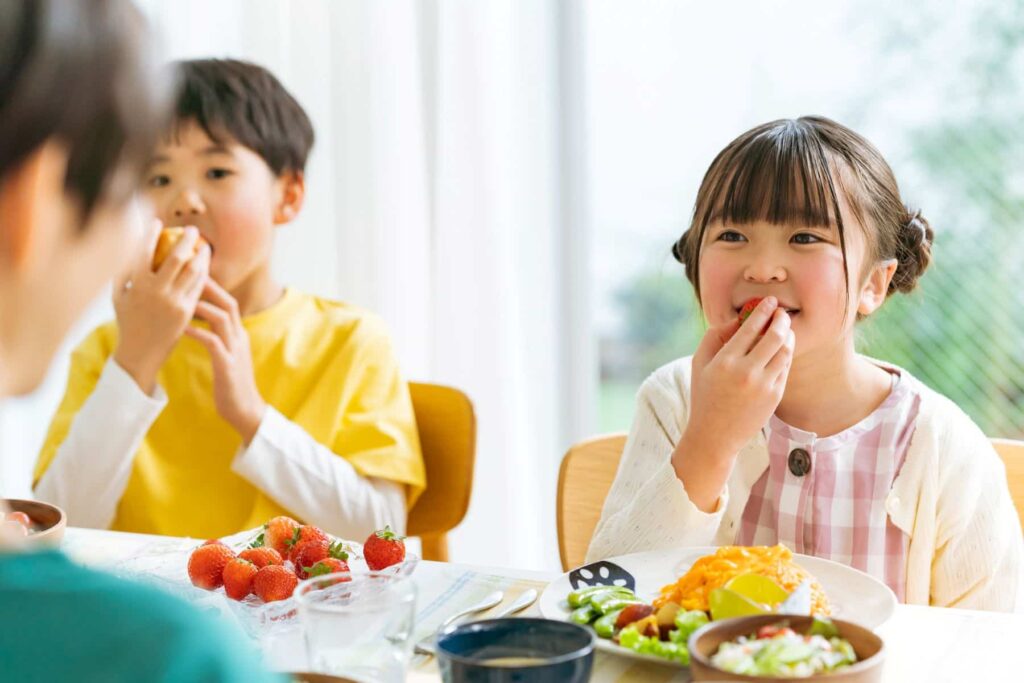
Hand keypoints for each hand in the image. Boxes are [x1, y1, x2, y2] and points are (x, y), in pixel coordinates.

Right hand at [113, 222, 209, 393]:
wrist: (141, 353)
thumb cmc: (127, 322)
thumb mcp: (118, 296)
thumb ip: (121, 273)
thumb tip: (127, 248)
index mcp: (137, 284)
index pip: (145, 251)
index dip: (152, 234)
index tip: (158, 222)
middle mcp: (157, 291)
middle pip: (176, 257)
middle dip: (186, 240)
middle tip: (193, 230)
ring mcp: (174, 301)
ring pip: (193, 272)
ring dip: (201, 256)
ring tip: (204, 246)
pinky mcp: (187, 311)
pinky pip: (198, 288)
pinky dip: (203, 274)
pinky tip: (205, 267)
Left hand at [186, 278, 266, 444]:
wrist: (246, 411)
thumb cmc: (232, 384)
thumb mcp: (228, 355)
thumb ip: (218, 338)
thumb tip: (200, 325)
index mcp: (240, 335)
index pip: (229, 302)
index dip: (213, 287)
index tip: (193, 275)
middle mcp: (240, 338)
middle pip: (228, 303)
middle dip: (209, 288)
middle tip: (187, 276)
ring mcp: (235, 351)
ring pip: (222, 318)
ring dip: (202, 307)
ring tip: (181, 298)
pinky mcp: (228, 365)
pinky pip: (213, 342)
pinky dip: (197, 333)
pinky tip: (181, 328)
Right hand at [671, 296, 794, 510]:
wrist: (715, 436)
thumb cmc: (704, 396)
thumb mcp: (699, 363)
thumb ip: (714, 336)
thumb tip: (737, 319)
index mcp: (725, 361)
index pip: (751, 327)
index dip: (763, 310)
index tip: (769, 301)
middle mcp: (747, 372)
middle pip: (775, 336)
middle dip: (781, 319)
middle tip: (782, 312)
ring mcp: (764, 385)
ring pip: (786, 351)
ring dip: (788, 335)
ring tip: (785, 328)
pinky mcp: (775, 396)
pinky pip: (785, 368)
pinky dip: (786, 354)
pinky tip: (782, 348)